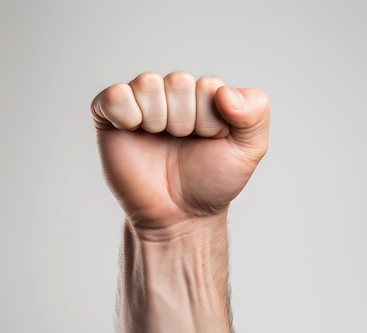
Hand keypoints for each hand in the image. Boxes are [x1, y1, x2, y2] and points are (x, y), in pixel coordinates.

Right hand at [91, 72, 268, 238]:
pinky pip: (115, 95)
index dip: (210, 121)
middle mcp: (171, 92)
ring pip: (148, 84)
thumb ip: (256, 112)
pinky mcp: (110, 114)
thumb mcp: (249, 150)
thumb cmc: (210, 182)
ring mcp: (140, 101)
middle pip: (178, 82)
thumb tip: (224, 92)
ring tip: (160, 140)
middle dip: (185, 122)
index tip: (209, 142)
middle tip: (183, 145)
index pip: (208, 86)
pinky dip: (126, 114)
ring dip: (158, 120)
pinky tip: (133, 132)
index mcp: (203, 94)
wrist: (177, 216)